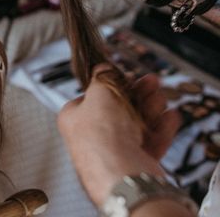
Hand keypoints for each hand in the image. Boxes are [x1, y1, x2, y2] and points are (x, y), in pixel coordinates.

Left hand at [58, 65, 180, 206]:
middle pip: (117, 109)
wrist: (121, 174)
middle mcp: (90, 136)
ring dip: (150, 108)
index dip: (110, 85)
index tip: (125, 76)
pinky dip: (160, 129)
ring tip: (161, 99)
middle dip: (137, 94)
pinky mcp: (133, 164)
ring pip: (135, 125)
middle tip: (151, 82)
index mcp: (73, 118)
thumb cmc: (102, 134)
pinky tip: (170, 117)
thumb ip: (102, 77)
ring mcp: (112, 152)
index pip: (91, 96)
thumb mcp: (99, 92)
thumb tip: (102, 68)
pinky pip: (148, 142)